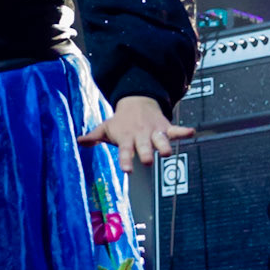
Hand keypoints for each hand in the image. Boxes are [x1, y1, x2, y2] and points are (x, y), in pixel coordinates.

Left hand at [79, 94, 194, 173]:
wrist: (137, 100)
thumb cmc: (120, 121)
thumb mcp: (106, 127)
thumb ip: (94, 136)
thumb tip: (78, 141)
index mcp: (126, 138)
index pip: (124, 151)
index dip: (126, 160)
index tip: (127, 170)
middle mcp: (141, 135)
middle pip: (144, 146)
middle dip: (146, 153)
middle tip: (148, 161)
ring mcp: (154, 131)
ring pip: (161, 140)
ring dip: (164, 145)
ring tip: (168, 152)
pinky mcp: (165, 128)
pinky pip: (175, 130)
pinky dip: (183, 131)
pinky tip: (192, 132)